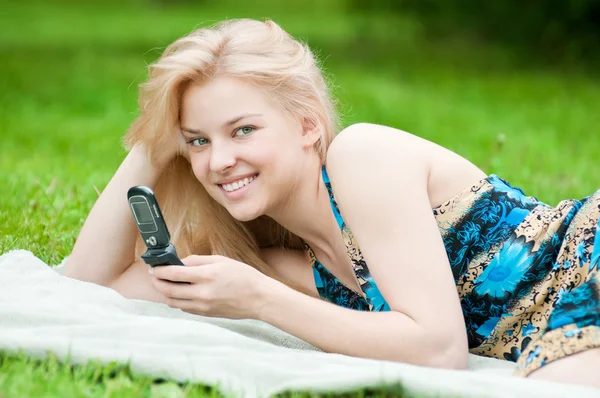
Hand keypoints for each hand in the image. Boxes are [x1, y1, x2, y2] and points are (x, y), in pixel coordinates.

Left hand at [150, 255, 271, 319]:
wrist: (259, 298)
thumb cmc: (243, 276)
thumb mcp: (221, 260)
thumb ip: (197, 260)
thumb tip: (179, 261)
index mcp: (207, 275)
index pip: (173, 273)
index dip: (159, 270)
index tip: (154, 267)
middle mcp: (202, 293)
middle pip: (168, 290)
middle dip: (157, 282)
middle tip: (155, 275)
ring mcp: (203, 306)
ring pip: (173, 302)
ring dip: (165, 293)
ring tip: (164, 284)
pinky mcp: (205, 314)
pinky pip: (184, 308)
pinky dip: (177, 300)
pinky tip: (180, 292)